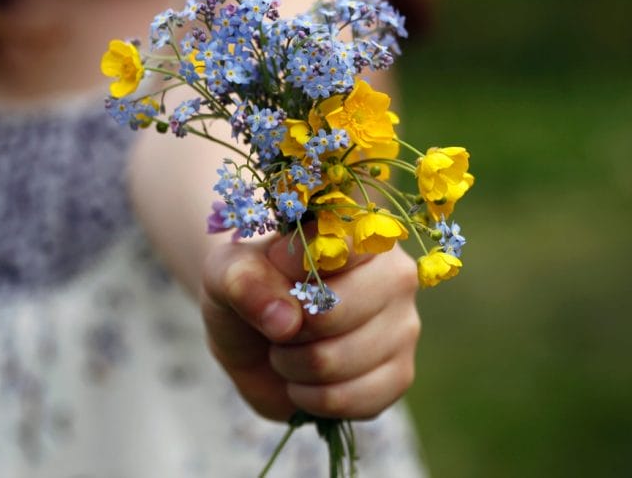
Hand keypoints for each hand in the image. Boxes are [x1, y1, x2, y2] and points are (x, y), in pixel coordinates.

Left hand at [200, 232, 420, 420]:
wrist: (255, 335)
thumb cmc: (250, 288)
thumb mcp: (227, 272)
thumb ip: (242, 279)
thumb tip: (285, 321)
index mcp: (360, 231)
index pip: (339, 248)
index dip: (293, 270)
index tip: (275, 271)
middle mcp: (395, 274)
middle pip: (334, 312)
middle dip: (286, 328)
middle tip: (278, 321)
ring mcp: (404, 327)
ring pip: (336, 362)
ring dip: (292, 365)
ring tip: (289, 348)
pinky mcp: (399, 375)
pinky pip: (350, 400)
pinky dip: (310, 398)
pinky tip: (306, 380)